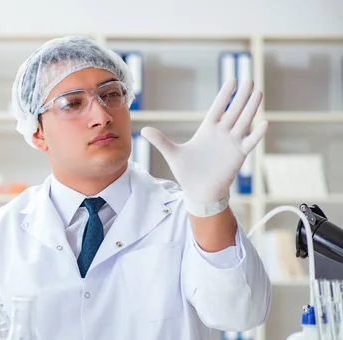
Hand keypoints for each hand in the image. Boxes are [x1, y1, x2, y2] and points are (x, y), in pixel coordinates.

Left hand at [140, 78, 267, 207]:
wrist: (198, 191)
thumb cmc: (187, 172)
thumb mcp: (172, 154)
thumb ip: (160, 140)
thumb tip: (143, 129)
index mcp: (207, 130)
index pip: (218, 108)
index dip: (225, 95)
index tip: (232, 80)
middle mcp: (222, 134)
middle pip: (234, 111)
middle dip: (241, 96)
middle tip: (250, 79)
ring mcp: (231, 143)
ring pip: (243, 122)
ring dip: (251, 108)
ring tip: (259, 92)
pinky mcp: (238, 156)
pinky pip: (249, 142)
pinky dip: (257, 134)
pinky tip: (265, 122)